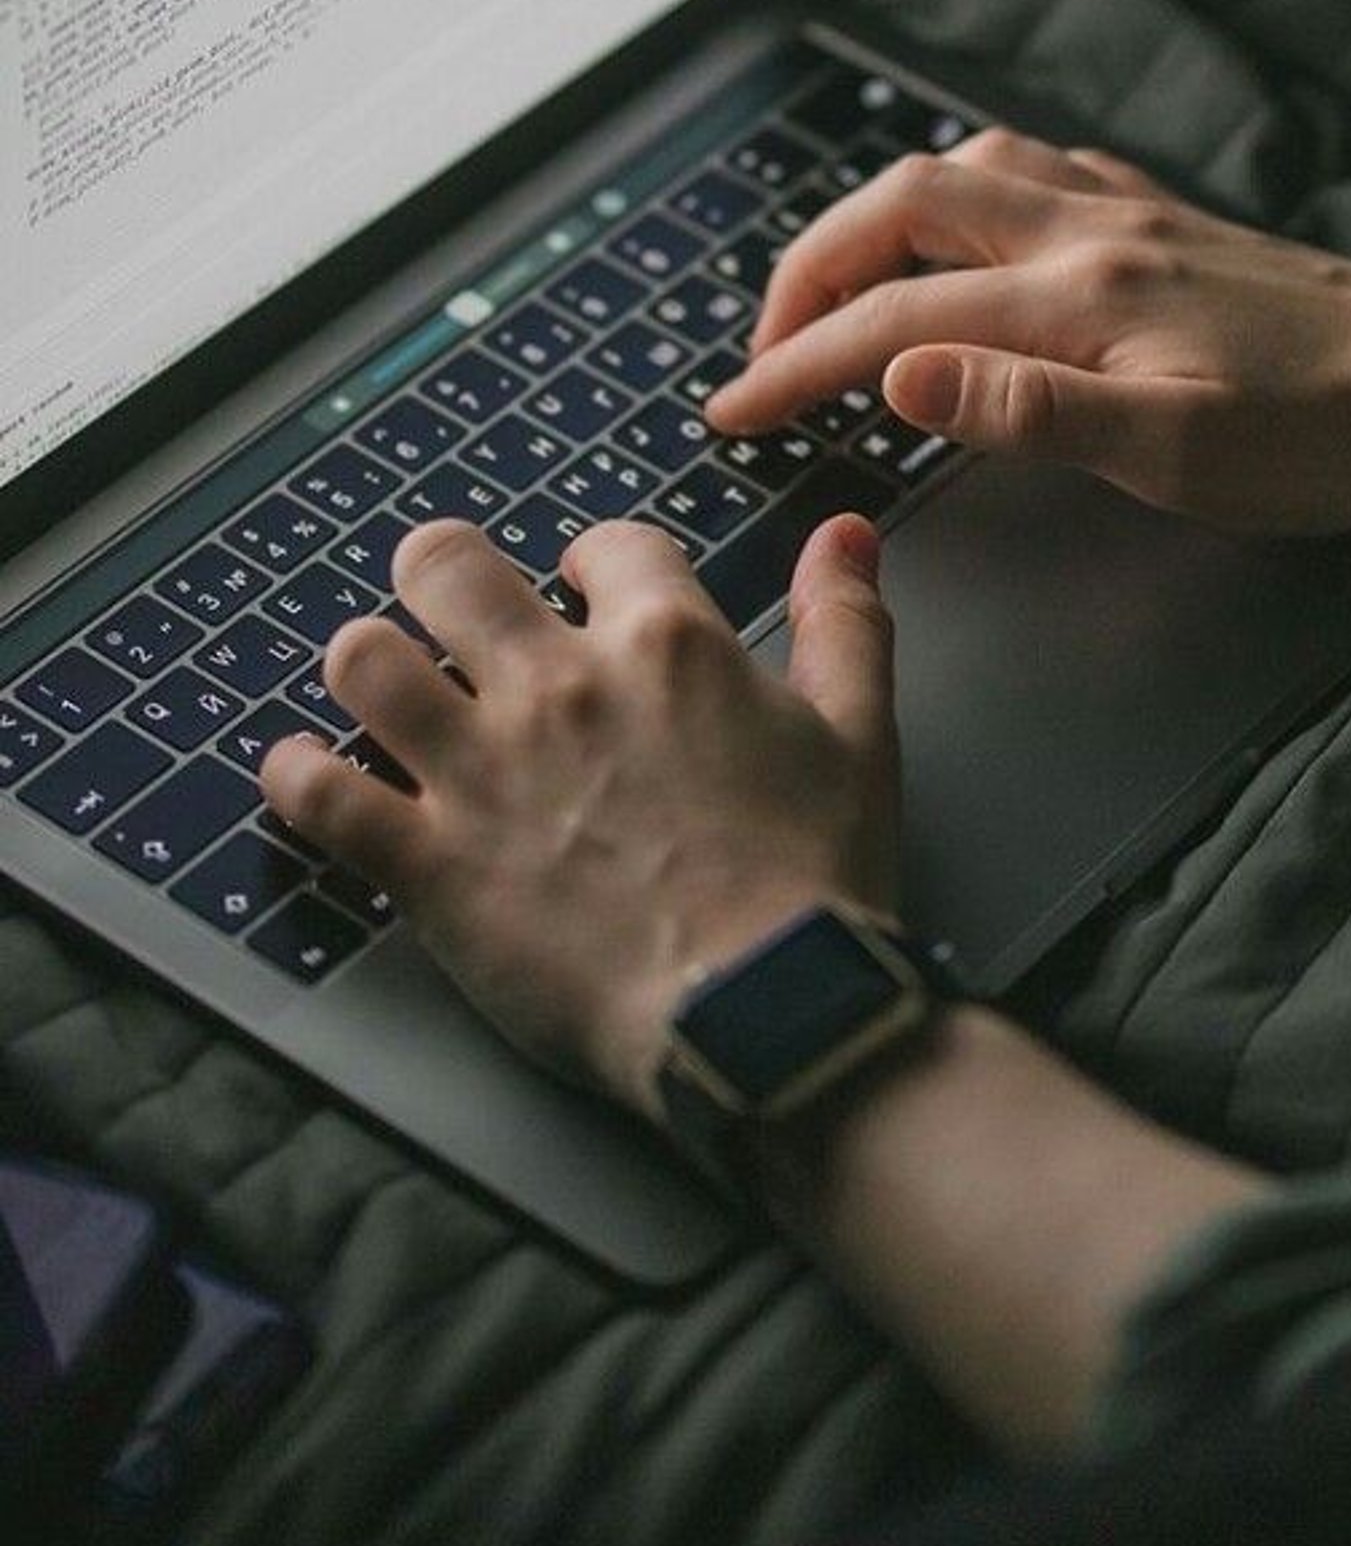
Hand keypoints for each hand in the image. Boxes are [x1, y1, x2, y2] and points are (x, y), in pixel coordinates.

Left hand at [258, 513, 898, 1115]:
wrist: (768, 1012)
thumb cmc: (818, 884)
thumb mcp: (860, 735)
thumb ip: (846, 622)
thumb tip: (845, 534)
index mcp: (666, 644)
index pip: (606, 544)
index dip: (593, 560)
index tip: (586, 588)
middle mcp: (560, 686)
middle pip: (447, 567)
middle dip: (439, 573)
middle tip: (446, 604)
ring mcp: (484, 772)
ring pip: (365, 661)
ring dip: (366, 663)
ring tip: (379, 682)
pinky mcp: (430, 864)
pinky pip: (319, 796)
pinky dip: (294, 779)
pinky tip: (299, 774)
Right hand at [708, 128, 1350, 534]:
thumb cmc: (1317, 437)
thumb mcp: (1174, 454)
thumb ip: (1029, 411)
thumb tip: (900, 375)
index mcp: (1075, 296)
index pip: (894, 321)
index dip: (799, 367)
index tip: (737, 412)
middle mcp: (1088, 229)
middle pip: (903, 206)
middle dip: (812, 268)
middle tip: (769, 346)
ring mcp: (1129, 213)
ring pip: (966, 169)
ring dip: (881, 218)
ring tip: (845, 285)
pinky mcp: (1167, 217)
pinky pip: (1040, 167)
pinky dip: (972, 190)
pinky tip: (976, 227)